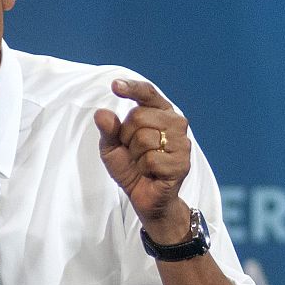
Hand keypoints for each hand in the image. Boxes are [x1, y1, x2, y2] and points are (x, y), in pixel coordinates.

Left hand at [95, 78, 191, 241]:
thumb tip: (101, 113)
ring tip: (142, 164)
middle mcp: (176, 123)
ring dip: (135, 156)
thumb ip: (108, 130)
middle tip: (133, 153)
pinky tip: (150, 174)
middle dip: (126, 137)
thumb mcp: (112, 147)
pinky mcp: (182, 162)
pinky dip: (143, 169)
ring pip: (144, 138)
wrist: (146, 198)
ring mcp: (182, 143)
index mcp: (161, 113)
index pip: (148, 93)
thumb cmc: (132, 168)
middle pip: (138, 117)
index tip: (115, 85)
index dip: (132, 88)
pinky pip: (151, 159)